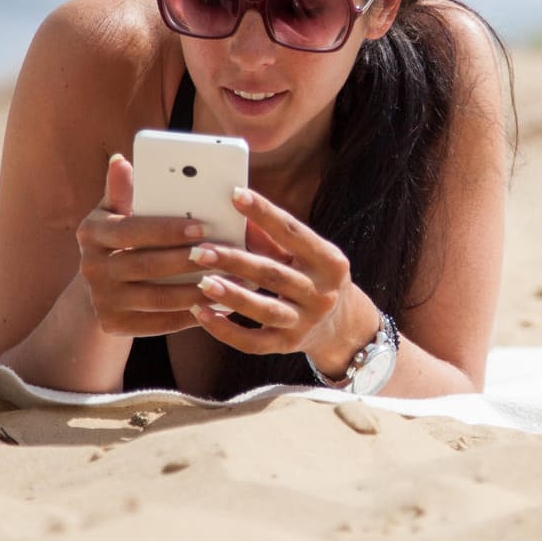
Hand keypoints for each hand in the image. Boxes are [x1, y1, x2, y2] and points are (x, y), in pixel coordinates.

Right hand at [74, 154, 205, 337]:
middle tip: (222, 255)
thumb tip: (121, 161)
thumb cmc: (121, 239)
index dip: (167, 230)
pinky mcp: (113, 325)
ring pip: (157, 297)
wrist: (101, 288)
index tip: (202, 227)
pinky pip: (158, 323)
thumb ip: (124, 190)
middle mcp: (90, 267)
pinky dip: (189, 315)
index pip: (132, 229)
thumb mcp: (116, 212)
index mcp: (91, 232)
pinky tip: (215, 305)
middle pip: (146, 265)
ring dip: (196, 291)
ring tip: (228, 281)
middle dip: (187, 260)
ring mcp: (100, 299)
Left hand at [184, 187, 373, 370]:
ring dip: (231, 296)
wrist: (341, 327)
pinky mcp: (288, 345)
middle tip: (200, 251)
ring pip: (264, 310)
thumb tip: (237, 212)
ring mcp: (305, 322)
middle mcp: (321, 293)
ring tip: (202, 283)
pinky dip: (225, 330)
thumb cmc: (314, 278)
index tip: (235, 195)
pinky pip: (252, 342)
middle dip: (235, 261)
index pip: (293, 233)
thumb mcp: (307, 256)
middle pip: (273, 274)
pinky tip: (201, 314)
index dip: (264, 213)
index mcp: (329, 262)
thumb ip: (275, 238)